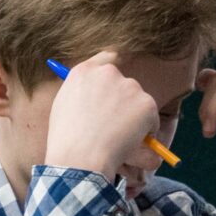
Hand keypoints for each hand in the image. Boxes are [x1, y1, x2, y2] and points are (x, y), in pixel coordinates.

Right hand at [42, 51, 159, 178]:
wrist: (80, 157)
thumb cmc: (67, 140)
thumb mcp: (63, 107)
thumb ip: (81, 94)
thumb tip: (95, 97)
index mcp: (84, 71)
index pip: (106, 57)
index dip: (113, 74)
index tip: (115, 85)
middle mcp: (108, 73)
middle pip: (125, 83)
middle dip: (124, 102)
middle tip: (115, 124)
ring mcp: (129, 86)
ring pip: (138, 102)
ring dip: (134, 117)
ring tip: (116, 138)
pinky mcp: (146, 103)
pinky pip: (151, 118)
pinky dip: (145, 131)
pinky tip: (126, 143)